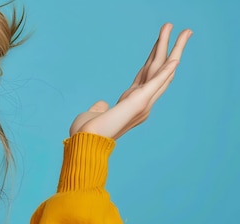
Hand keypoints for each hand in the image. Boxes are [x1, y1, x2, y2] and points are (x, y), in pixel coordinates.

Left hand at [70, 23, 191, 138]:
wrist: (85, 143)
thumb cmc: (86, 133)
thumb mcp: (94, 115)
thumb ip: (101, 107)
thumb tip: (102, 104)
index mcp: (131, 106)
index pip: (147, 79)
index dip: (154, 62)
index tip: (160, 46)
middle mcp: (141, 105)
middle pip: (160, 73)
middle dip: (172, 52)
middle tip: (185, 32)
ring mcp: (142, 104)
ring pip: (163, 74)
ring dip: (175, 52)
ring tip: (186, 32)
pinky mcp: (138, 103)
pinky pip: (155, 83)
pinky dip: (166, 71)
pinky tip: (176, 58)